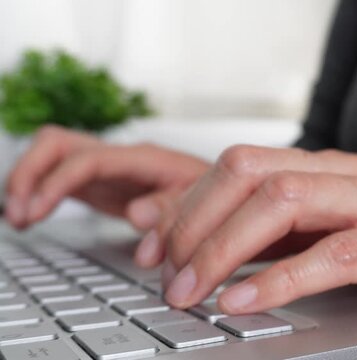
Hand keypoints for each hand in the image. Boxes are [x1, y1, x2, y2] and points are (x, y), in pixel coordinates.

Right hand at [4, 125, 209, 229]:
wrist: (220, 193)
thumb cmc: (214, 193)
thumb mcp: (202, 202)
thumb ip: (173, 208)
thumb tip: (136, 215)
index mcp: (144, 159)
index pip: (88, 159)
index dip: (57, 181)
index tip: (36, 210)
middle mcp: (119, 158)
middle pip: (58, 144)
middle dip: (30, 174)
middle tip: (20, 214)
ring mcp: (107, 170)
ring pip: (52, 156)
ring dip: (28, 183)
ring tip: (19, 218)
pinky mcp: (100, 184)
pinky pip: (58, 178)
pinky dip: (38, 194)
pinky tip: (28, 216)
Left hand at [143, 145, 356, 313]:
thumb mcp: (337, 221)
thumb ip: (280, 228)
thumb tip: (209, 246)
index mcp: (324, 166)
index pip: (237, 165)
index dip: (185, 201)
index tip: (149, 242)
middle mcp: (345, 172)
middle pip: (249, 172)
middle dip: (194, 223)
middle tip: (164, 273)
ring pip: (284, 200)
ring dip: (224, 247)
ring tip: (190, 290)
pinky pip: (336, 252)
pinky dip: (282, 276)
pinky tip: (245, 300)